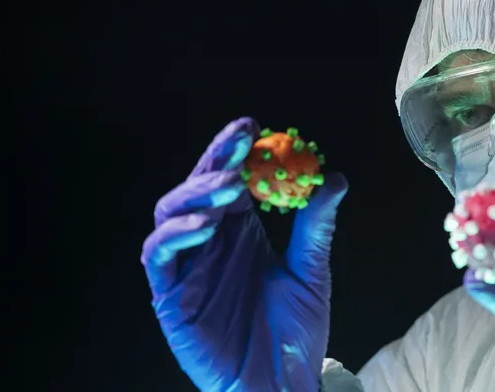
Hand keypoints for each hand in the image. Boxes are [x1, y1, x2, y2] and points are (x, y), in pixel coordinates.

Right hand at [141, 117, 348, 390]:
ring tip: (229, 187)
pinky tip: (205, 226)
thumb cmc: (295, 329)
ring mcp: (187, 267)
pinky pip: (159, 256)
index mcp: (240, 232)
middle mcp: (210, 243)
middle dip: (216, 161)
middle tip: (240, 143)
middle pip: (198, 189)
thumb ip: (316, 227)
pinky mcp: (170, 295)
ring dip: (196, 194)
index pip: (229, 181)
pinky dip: (176, 235)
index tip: (253, 128)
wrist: (282, 382)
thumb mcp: (311, 271)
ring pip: (172, 214)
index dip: (235, 153)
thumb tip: (335, 178)